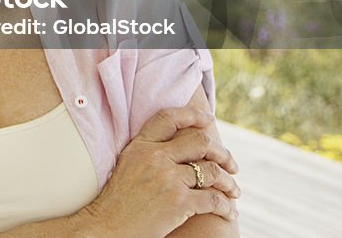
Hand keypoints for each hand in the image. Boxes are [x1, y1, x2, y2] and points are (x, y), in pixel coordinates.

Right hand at [79, 106, 240, 237]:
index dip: (192, 115)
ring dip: (229, 182)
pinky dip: (226, 206)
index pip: (169, 118)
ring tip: (233, 191)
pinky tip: (229, 210)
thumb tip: (180, 147)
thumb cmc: (119, 201)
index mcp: (140, 146)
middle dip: (222, 153)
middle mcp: (155, 157)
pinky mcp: (178, 202)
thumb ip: (150, 153)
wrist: (108, 226)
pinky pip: (214, 199)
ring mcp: (167, 178)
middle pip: (200, 141)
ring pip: (212, 171)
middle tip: (231, 165)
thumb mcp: (129, 166)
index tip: (208, 120)